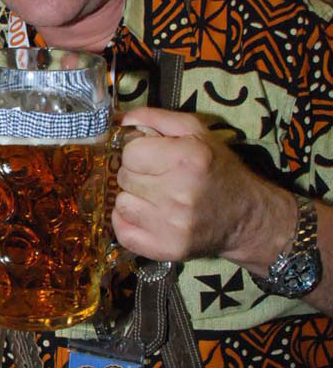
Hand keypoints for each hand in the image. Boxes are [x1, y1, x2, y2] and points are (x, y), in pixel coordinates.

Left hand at [111, 107, 292, 265]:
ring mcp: (172, 225)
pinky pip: (122, 232)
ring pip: (121, 204)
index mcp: (187, 159)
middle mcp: (179, 193)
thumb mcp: (196, 132)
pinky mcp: (167, 249)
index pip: (130, 153)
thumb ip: (156, 118)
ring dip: (133, 199)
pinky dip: (128, 223)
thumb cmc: (218, 169)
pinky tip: (147, 216)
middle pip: (125, 178)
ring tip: (155, 198)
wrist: (247, 217)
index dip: (138, 152)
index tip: (152, 156)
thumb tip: (119, 120)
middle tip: (158, 178)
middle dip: (137, 174)